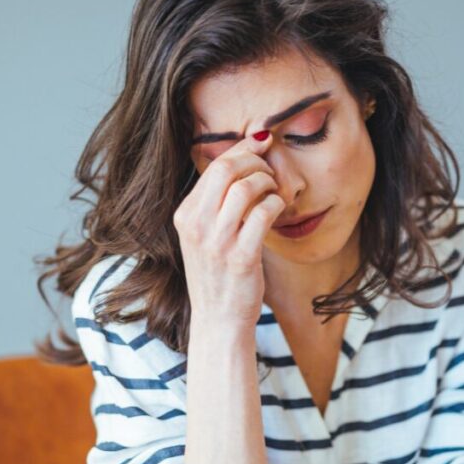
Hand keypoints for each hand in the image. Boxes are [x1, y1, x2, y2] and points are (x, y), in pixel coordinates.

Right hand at [174, 132, 283, 328]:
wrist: (219, 320)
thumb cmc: (217, 276)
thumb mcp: (203, 237)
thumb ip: (214, 204)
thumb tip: (240, 164)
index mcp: (185, 215)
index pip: (213, 167)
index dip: (242, 149)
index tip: (261, 142)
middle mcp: (196, 225)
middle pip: (227, 170)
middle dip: (255, 160)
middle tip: (270, 169)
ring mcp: (217, 242)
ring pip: (246, 188)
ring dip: (268, 182)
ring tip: (275, 191)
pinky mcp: (241, 257)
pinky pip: (263, 214)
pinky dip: (276, 204)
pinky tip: (278, 209)